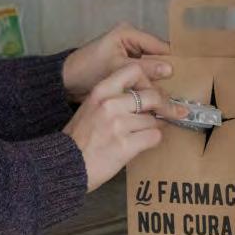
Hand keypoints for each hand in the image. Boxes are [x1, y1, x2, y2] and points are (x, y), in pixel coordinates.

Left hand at [62, 23, 170, 102]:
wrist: (65, 83)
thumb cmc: (87, 69)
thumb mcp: (116, 68)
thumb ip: (143, 69)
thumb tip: (169, 70)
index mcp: (128, 34)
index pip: (158, 46)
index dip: (172, 60)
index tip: (188, 74)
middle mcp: (131, 43)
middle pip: (156, 58)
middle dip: (165, 76)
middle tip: (180, 92)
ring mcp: (128, 57)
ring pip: (150, 71)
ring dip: (157, 85)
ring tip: (171, 100)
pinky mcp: (124, 72)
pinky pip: (141, 79)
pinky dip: (146, 89)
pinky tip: (156, 102)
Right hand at [63, 64, 187, 192]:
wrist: (66, 164)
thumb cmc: (77, 139)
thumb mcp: (89, 109)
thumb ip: (113, 100)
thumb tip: (143, 100)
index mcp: (100, 92)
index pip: (133, 71)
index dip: (148, 80)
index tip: (152, 89)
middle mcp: (110, 105)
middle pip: (152, 96)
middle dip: (163, 105)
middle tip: (169, 111)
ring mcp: (118, 125)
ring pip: (154, 120)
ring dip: (153, 128)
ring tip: (140, 134)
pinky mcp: (126, 145)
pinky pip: (154, 137)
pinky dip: (152, 141)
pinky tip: (141, 144)